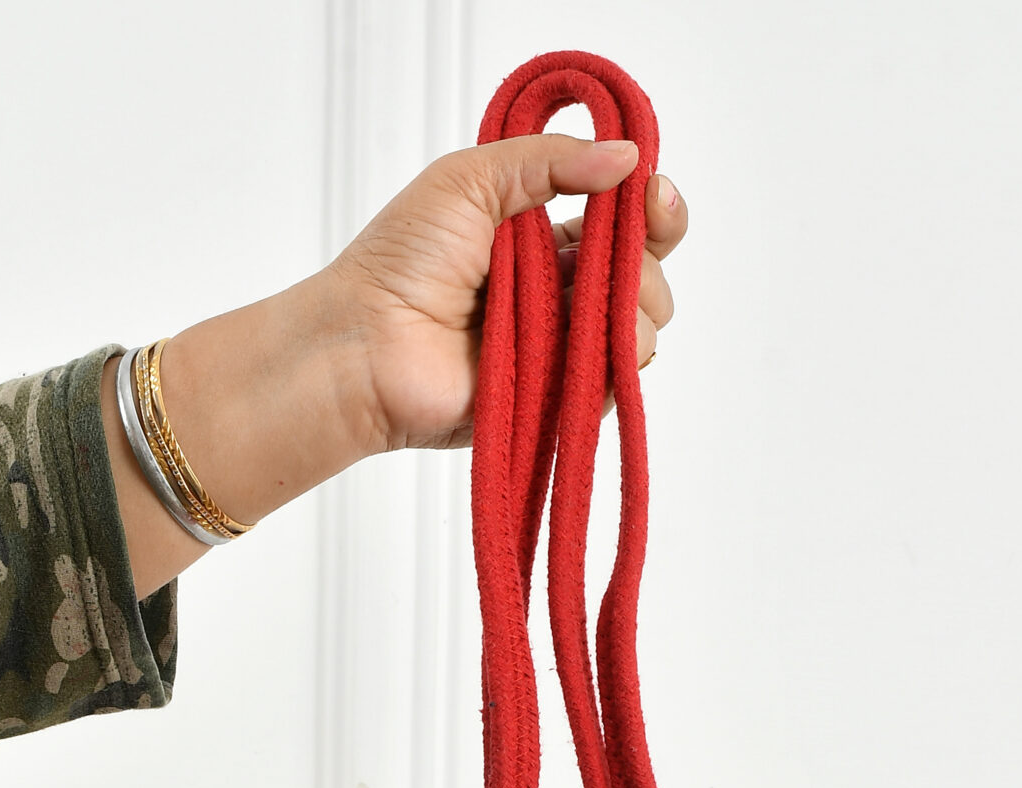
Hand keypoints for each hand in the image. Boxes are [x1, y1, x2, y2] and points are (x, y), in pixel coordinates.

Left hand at [333, 135, 687, 452]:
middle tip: (619, 262)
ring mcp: (559, 347)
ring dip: (633, 313)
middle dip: (647, 263)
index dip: (649, 208)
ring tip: (589, 309)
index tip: (653, 196)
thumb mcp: (470, 179)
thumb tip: (627, 155)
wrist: (368, 347)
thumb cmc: (402, 262)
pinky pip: (611, 384)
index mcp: (542, 236)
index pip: (622, 222)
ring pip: (640, 330)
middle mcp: (557, 291)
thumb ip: (549, 160)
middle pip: (644, 276)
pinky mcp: (553, 399)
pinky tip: (581, 348)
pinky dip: (611, 364)